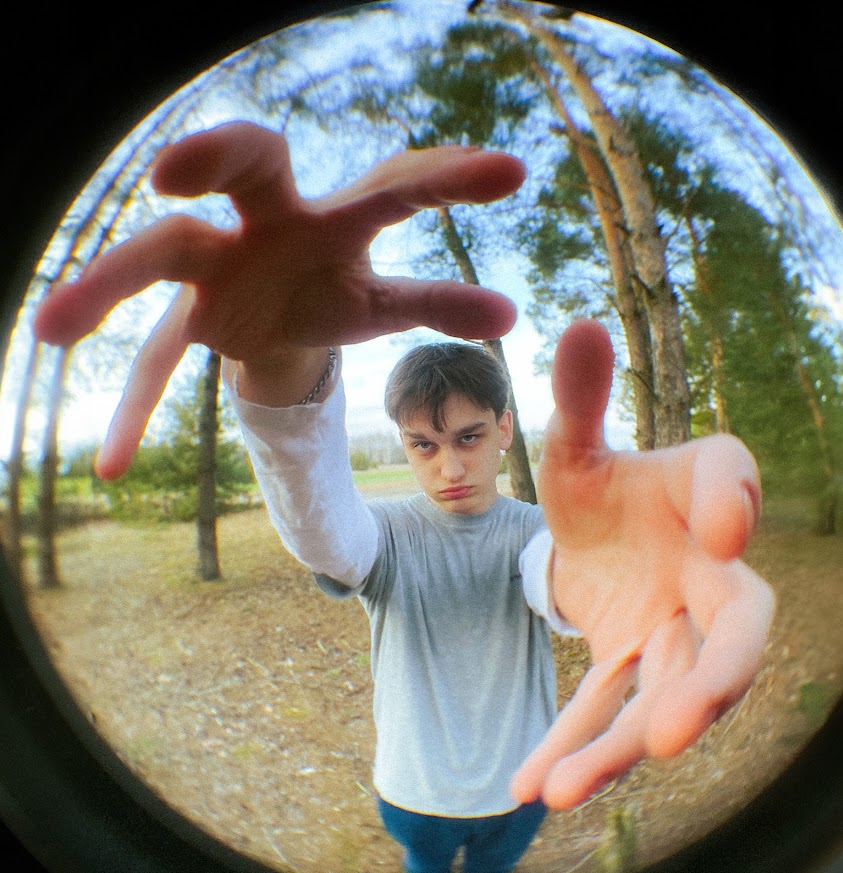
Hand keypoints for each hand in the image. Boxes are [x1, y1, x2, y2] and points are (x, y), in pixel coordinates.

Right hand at [33, 121, 524, 476]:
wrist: (272, 314)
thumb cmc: (334, 293)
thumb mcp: (383, 304)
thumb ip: (439, 303)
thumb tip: (511, 314)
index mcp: (337, 216)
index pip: (394, 185)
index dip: (447, 179)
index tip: (511, 174)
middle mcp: (268, 223)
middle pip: (244, 165)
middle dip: (211, 155)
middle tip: (171, 172)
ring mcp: (218, 264)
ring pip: (158, 255)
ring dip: (106, 286)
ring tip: (49, 329)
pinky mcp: (189, 315)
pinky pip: (153, 358)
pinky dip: (135, 409)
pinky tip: (112, 466)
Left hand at [511, 319, 774, 809]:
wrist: (594, 530)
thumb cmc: (602, 484)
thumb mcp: (577, 443)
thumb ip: (577, 396)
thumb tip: (575, 323)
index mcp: (708, 497)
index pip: (733, 491)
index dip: (735, 502)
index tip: (722, 521)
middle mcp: (710, 574)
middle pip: (735, 632)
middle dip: (712, 680)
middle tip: (675, 728)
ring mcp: (673, 630)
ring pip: (665, 694)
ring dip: (620, 744)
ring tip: (563, 787)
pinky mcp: (630, 664)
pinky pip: (606, 711)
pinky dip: (572, 747)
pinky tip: (528, 787)